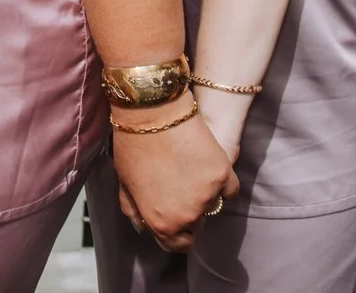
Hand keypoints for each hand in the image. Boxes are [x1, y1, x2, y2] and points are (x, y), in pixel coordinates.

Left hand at [109, 104, 236, 251]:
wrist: (151, 112)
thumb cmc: (132, 145)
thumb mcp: (124, 184)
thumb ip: (135, 211)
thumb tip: (143, 225)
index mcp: (160, 223)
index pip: (176, 245)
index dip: (174, 233)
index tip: (174, 220)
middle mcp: (186, 216)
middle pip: (194, 225)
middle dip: (187, 211)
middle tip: (179, 186)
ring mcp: (207, 196)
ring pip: (212, 206)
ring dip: (204, 195)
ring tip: (190, 171)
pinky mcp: (223, 174)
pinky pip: (230, 191)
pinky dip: (224, 185)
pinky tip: (210, 171)